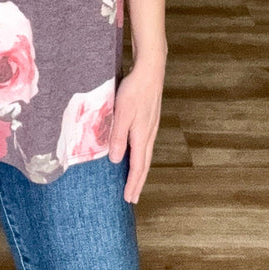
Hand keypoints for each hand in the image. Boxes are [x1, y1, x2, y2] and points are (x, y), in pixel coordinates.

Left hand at [108, 61, 164, 203]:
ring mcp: (150, 127)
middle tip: (133, 198)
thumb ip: (118, 137)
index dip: (133, 183)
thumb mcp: (122, 113)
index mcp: (141, 136)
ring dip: (139, 171)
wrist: (150, 71)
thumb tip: (117, 161)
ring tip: (134, 181)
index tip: (129, 198)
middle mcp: (148, 135)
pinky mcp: (149, 120)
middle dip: (138, 182)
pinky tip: (135, 155)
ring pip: (145, 155)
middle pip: (144, 164)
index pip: (137, 166)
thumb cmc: (135, 91)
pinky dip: (140, 157)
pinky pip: (145, 145)